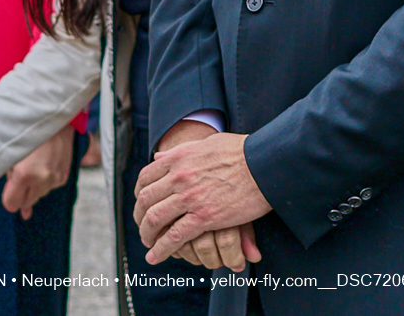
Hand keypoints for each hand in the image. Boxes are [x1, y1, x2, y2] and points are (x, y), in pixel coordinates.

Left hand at [2, 124, 74, 219]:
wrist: (52, 119)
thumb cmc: (27, 134)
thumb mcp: (10, 155)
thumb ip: (10, 183)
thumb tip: (24, 215)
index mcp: (24, 175)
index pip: (11, 204)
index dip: (8, 195)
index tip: (10, 184)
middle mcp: (42, 180)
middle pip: (26, 202)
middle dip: (21, 192)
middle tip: (21, 172)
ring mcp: (55, 178)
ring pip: (39, 195)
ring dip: (34, 186)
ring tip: (34, 164)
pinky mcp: (64, 176)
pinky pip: (50, 187)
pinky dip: (45, 180)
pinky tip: (44, 164)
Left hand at [135, 132, 269, 269]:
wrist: (264, 164)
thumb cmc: (241, 152)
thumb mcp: (207, 144)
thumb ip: (182, 151)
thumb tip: (159, 156)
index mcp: (179, 157)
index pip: (146, 177)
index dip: (139, 193)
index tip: (142, 204)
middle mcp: (179, 176)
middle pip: (146, 200)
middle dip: (139, 216)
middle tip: (143, 227)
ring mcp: (190, 197)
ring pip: (155, 219)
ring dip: (147, 234)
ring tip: (148, 244)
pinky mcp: (204, 217)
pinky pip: (174, 237)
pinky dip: (161, 250)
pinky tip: (155, 257)